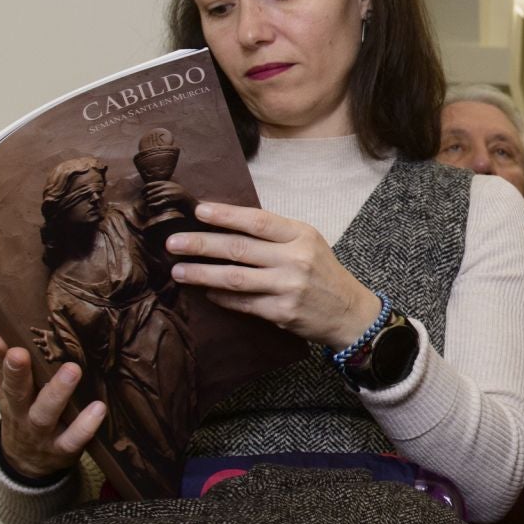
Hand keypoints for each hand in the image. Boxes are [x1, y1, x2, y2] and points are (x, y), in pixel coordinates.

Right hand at [0, 306, 104, 479]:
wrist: (28, 462)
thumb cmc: (21, 409)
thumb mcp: (6, 380)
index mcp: (7, 390)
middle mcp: (21, 410)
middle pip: (15, 392)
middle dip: (16, 372)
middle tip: (20, 352)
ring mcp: (41, 431)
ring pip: (45, 413)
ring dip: (57, 393)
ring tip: (72, 371)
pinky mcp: (62, 448)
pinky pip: (73, 439)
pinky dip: (85, 426)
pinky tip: (98, 408)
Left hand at [143, 179, 193, 213]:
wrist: (194, 206)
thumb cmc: (184, 201)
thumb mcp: (175, 191)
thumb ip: (165, 189)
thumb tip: (151, 192)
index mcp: (167, 183)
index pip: (149, 185)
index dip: (143, 190)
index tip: (142, 195)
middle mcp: (167, 186)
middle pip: (149, 192)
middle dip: (146, 198)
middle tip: (145, 204)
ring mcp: (168, 193)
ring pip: (151, 198)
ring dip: (148, 204)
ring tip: (149, 208)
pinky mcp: (169, 200)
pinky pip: (155, 204)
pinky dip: (152, 207)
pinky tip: (153, 210)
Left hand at [166, 201, 382, 347]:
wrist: (350, 312)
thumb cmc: (323, 273)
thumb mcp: (308, 242)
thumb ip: (275, 234)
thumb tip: (227, 226)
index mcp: (301, 235)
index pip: (257, 221)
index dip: (225, 215)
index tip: (198, 211)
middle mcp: (295, 259)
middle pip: (238, 249)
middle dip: (201, 244)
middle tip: (172, 243)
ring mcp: (288, 287)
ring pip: (235, 278)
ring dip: (202, 274)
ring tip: (178, 270)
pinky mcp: (282, 312)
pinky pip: (242, 303)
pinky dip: (221, 297)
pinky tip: (205, 292)